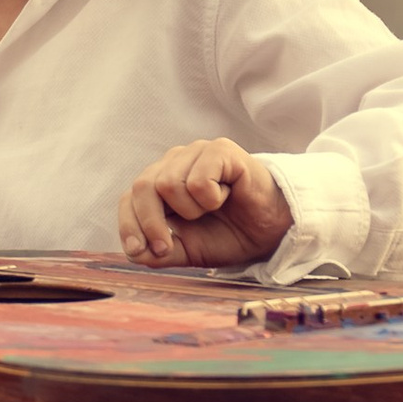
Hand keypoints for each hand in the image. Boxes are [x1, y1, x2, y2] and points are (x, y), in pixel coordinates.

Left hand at [118, 140, 292, 270]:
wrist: (273, 230)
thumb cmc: (230, 234)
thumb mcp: (190, 251)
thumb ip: (161, 251)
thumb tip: (134, 252)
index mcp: (162, 183)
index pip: (130, 197)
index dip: (129, 224)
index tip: (138, 250)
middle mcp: (174, 162)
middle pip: (142, 187)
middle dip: (151, 223)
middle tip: (168, 246)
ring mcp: (196, 152)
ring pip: (168, 184)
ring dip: (190, 211)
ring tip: (213, 209)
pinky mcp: (220, 150)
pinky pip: (198, 180)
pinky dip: (210, 198)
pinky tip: (226, 196)